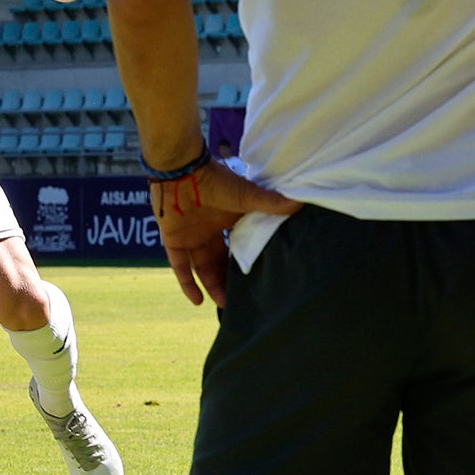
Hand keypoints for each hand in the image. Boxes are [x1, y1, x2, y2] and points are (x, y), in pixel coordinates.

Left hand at [153, 160, 297, 308]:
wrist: (181, 170)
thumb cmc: (215, 180)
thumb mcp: (246, 195)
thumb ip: (270, 202)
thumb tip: (300, 202)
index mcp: (227, 219)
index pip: (239, 245)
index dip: (247, 261)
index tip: (260, 278)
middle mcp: (209, 229)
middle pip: (220, 261)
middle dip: (230, 280)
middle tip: (242, 300)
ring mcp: (190, 236)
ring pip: (202, 267)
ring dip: (212, 286)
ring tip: (226, 305)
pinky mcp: (173, 240)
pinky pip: (180, 266)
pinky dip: (187, 284)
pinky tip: (198, 302)